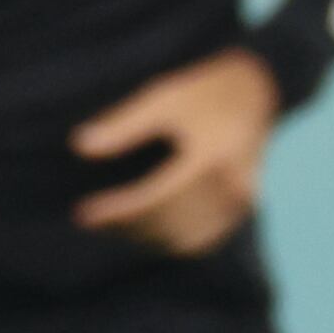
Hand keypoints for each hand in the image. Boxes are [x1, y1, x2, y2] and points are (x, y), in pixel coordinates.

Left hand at [69, 46, 277, 252]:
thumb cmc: (202, 92)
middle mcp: (232, 185)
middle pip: (169, 223)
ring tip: (112, 224)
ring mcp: (241, 202)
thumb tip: (79, 146)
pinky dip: (170, 240)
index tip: (84, 213)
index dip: (118, 211)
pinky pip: (201, 240)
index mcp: (212, 155)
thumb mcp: (162, 98)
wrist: (253, 92)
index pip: (157, 197)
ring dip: (145, 237)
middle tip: (89, 218)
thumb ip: (123, 125)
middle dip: (126, 226)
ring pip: (184, 239)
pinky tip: (142, 228)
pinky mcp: (241, 210)